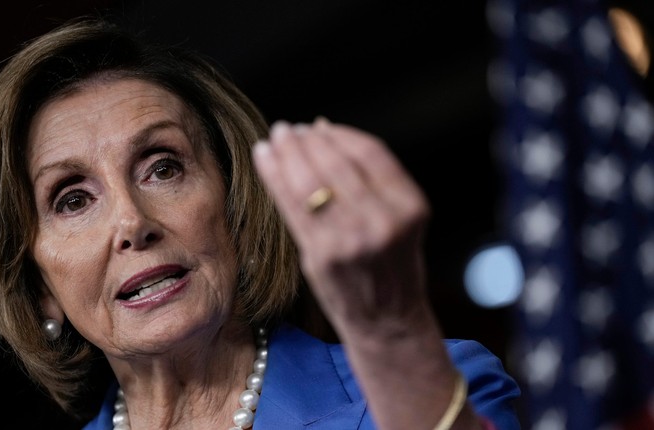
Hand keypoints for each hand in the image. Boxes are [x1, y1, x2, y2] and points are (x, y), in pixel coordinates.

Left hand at [251, 117, 432, 335]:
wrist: (386, 320)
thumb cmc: (390, 264)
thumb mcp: (399, 218)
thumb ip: (368, 179)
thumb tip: (323, 128)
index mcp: (409, 205)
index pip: (370, 152)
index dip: (339, 134)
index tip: (318, 126)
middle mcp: (383, 220)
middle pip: (336, 163)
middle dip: (307, 140)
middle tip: (288, 129)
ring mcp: (351, 239)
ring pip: (310, 181)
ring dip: (288, 153)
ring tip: (276, 138)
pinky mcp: (321, 255)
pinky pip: (291, 205)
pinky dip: (273, 176)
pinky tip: (264, 157)